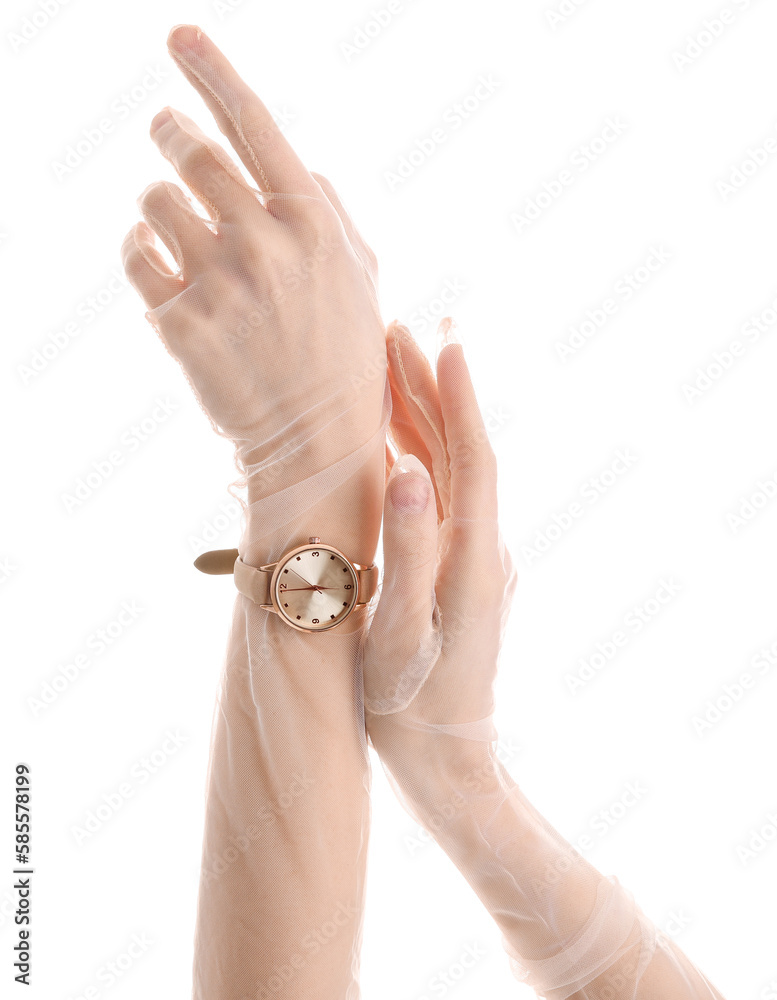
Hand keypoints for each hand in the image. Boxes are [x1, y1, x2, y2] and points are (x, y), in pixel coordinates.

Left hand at [120, 25, 386, 484]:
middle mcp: (262, 242)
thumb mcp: (362, 278)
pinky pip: (134, 254)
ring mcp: (218, 282)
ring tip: (177, 227)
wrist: (314, 443)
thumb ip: (331, 212)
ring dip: (158, 202)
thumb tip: (299, 162)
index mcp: (312, 224)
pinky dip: (140, 247)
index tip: (180, 39)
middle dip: (169, 132)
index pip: (254, 124)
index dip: (213, 71)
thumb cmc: (345, 359)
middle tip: (164, 130)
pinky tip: (161, 262)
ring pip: (153, 199)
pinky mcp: (179, 321)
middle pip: (189, 150)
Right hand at [361, 320, 516, 751]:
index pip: (473, 461)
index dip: (458, 399)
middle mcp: (483, 552)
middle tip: (396, 332)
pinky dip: (416, 458)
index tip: (443, 341)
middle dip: (431, 392)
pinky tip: (392, 440)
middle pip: (460, 455)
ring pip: (449, 474)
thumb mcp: (403, 635)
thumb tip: (408, 471)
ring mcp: (473, 561)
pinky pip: (438, 500)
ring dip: (422, 419)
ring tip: (390, 368)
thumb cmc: (413, 708)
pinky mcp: (457, 572)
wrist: (446, 764)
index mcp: (476, 562)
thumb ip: (409, 552)